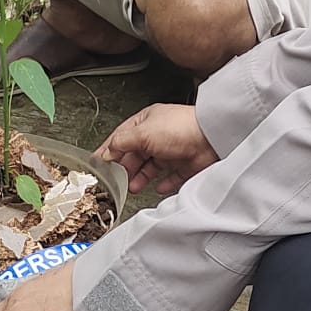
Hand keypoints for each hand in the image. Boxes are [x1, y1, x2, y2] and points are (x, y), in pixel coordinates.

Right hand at [97, 102, 218, 193]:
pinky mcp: (186, 164)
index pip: (121, 137)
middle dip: (125, 168)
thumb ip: (121, 143)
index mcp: (146, 122)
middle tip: (116, 180)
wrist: (212, 137)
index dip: (108, 151)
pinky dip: (164, 183)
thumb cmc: (180, 128)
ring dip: (141, 178)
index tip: (98, 164)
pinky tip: (159, 187)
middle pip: (135, 154)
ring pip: (151, 167)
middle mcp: (158, 135)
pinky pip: (171, 177)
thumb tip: (107, 152)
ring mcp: (172, 150)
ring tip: (133, 187)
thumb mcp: (142, 133)